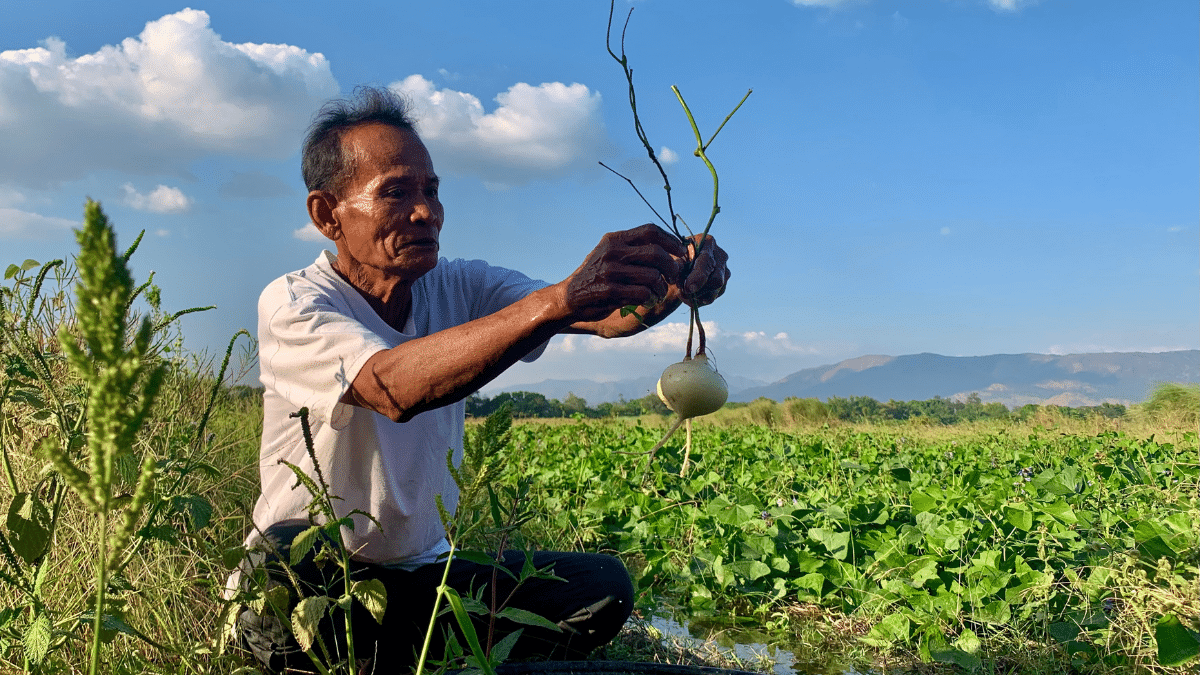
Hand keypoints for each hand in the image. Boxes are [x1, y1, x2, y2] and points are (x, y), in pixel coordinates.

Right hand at [562, 224, 683, 322]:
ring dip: (661, 287)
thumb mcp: (610, 253)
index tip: (681, 252)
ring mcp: (611, 271)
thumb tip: (671, 248)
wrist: (570, 297)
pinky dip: (651, 297)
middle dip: (671, 266)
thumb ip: (633, 248)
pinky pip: (643, 293)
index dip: (671, 240)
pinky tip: (648, 299)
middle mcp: (613, 252)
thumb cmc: (597, 275)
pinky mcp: (610, 291)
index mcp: (615, 239)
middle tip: (674, 276)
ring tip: (658, 293)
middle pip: (656, 253)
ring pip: (653, 276)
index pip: (650, 231)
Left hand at [679, 233, 730, 307]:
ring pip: (715, 291)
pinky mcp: (722, 285)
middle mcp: (720, 256)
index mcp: (708, 243)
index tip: (688, 288)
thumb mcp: (673, 257)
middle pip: (716, 279)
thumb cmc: (676, 256)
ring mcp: (724, 271)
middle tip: (682, 292)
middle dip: (699, 289)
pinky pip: (712, 298)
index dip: (698, 276)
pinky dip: (698, 300)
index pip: (707, 261)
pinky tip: (688, 296)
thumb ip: (676, 265)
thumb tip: (676, 276)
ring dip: (696, 296)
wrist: (680, 264)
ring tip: (681, 293)